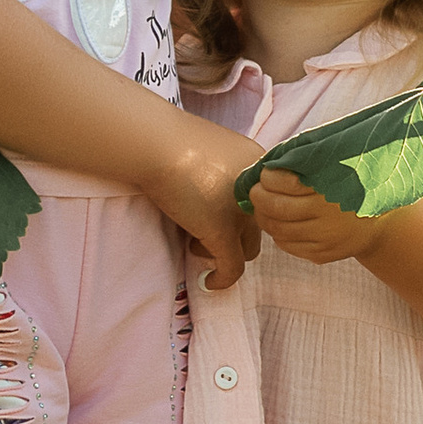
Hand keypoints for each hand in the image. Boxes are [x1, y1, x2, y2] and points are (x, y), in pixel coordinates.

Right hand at [149, 119, 264, 294]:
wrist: (156, 143)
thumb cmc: (174, 141)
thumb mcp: (213, 150)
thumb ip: (227, 170)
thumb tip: (223, 196)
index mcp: (259, 166)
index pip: (266, 201)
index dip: (242, 214)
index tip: (218, 216)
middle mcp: (260, 190)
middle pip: (260, 226)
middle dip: (234, 234)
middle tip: (203, 229)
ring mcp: (244, 212)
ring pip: (249, 249)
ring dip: (224, 250)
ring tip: (194, 241)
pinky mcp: (223, 233)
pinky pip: (232, 267)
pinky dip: (223, 279)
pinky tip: (209, 281)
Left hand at [250, 167, 387, 266]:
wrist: (382, 222)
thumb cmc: (353, 185)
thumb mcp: (337, 165)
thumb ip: (307, 160)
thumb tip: (267, 163)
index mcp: (332, 187)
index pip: (284, 183)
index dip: (267, 177)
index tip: (265, 173)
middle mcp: (329, 216)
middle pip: (276, 208)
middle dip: (258, 196)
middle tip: (256, 190)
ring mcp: (325, 239)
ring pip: (277, 229)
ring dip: (264, 216)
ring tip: (263, 205)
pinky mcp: (323, 255)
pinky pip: (287, 245)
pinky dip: (277, 232)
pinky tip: (279, 222)